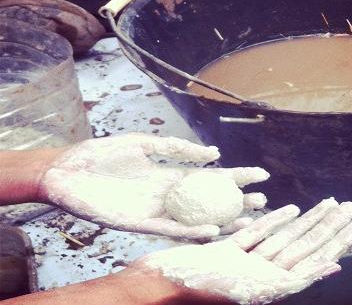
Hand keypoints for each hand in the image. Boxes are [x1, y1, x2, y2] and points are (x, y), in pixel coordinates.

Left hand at [40, 134, 269, 238]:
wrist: (64, 171)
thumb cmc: (99, 155)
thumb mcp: (144, 144)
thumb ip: (177, 149)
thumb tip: (213, 154)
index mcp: (170, 176)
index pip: (211, 178)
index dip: (236, 177)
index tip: (261, 175)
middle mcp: (167, 196)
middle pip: (210, 202)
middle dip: (238, 203)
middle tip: (264, 202)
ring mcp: (155, 211)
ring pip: (197, 221)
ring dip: (223, 223)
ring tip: (248, 221)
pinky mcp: (138, 224)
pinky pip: (171, 230)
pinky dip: (192, 232)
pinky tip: (213, 230)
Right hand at [133, 199, 351, 304]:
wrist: (156, 288)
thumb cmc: (201, 293)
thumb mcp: (255, 291)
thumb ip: (294, 281)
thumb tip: (333, 268)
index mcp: (272, 286)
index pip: (314, 259)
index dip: (338, 242)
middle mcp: (263, 275)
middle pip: (304, 247)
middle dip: (330, 227)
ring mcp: (245, 263)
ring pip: (284, 238)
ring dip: (308, 221)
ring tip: (332, 204)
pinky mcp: (226, 252)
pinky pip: (255, 236)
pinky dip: (273, 222)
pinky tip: (291, 210)